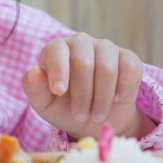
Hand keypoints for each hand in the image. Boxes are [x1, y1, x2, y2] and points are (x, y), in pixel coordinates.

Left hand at [21, 33, 149, 139]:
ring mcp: (106, 47)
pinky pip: (129, 69)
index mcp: (57, 49)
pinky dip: (122, 89)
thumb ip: (34, 88)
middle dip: (82, 95)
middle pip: (83, 63)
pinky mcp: (128, 57)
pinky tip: (116, 98)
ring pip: (107, 68)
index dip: (58, 71)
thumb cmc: (64, 107)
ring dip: (102, 98)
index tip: (59, 91)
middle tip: (80, 115)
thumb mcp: (45, 104)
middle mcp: (81, 42)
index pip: (57, 51)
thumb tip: (34, 72)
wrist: (95, 120)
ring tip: (96, 115)